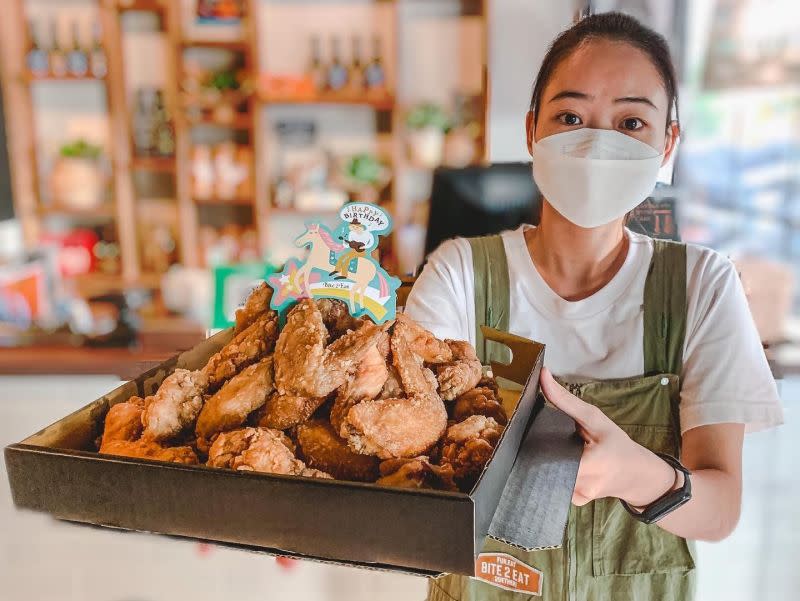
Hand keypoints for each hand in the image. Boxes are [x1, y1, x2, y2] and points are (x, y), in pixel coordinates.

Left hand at [539, 367, 675, 506]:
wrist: (638, 475)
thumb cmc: (617, 444)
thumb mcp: (595, 418)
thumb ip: (565, 400)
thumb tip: (543, 375)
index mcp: (589, 465)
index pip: (547, 454)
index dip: (535, 442)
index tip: (529, 430)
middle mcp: (582, 485)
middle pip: (544, 465)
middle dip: (540, 450)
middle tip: (545, 437)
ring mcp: (578, 497)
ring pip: (548, 476)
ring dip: (546, 462)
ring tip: (555, 449)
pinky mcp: (576, 501)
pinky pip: (555, 485)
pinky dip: (555, 472)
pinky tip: (562, 463)